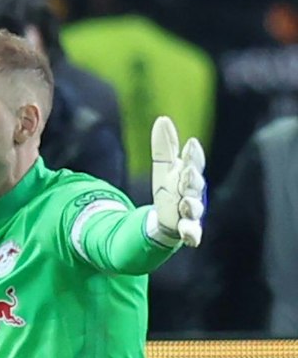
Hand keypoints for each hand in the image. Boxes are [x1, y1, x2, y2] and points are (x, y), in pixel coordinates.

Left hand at [149, 116, 205, 247]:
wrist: (167, 218)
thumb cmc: (170, 189)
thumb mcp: (164, 168)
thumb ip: (164, 146)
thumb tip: (163, 119)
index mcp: (188, 174)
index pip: (193, 162)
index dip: (192, 155)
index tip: (190, 144)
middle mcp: (193, 192)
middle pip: (195, 184)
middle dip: (192, 178)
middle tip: (186, 173)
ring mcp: (191, 211)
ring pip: (194, 207)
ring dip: (191, 204)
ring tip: (184, 202)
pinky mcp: (186, 228)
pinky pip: (192, 232)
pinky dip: (193, 234)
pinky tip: (191, 238)